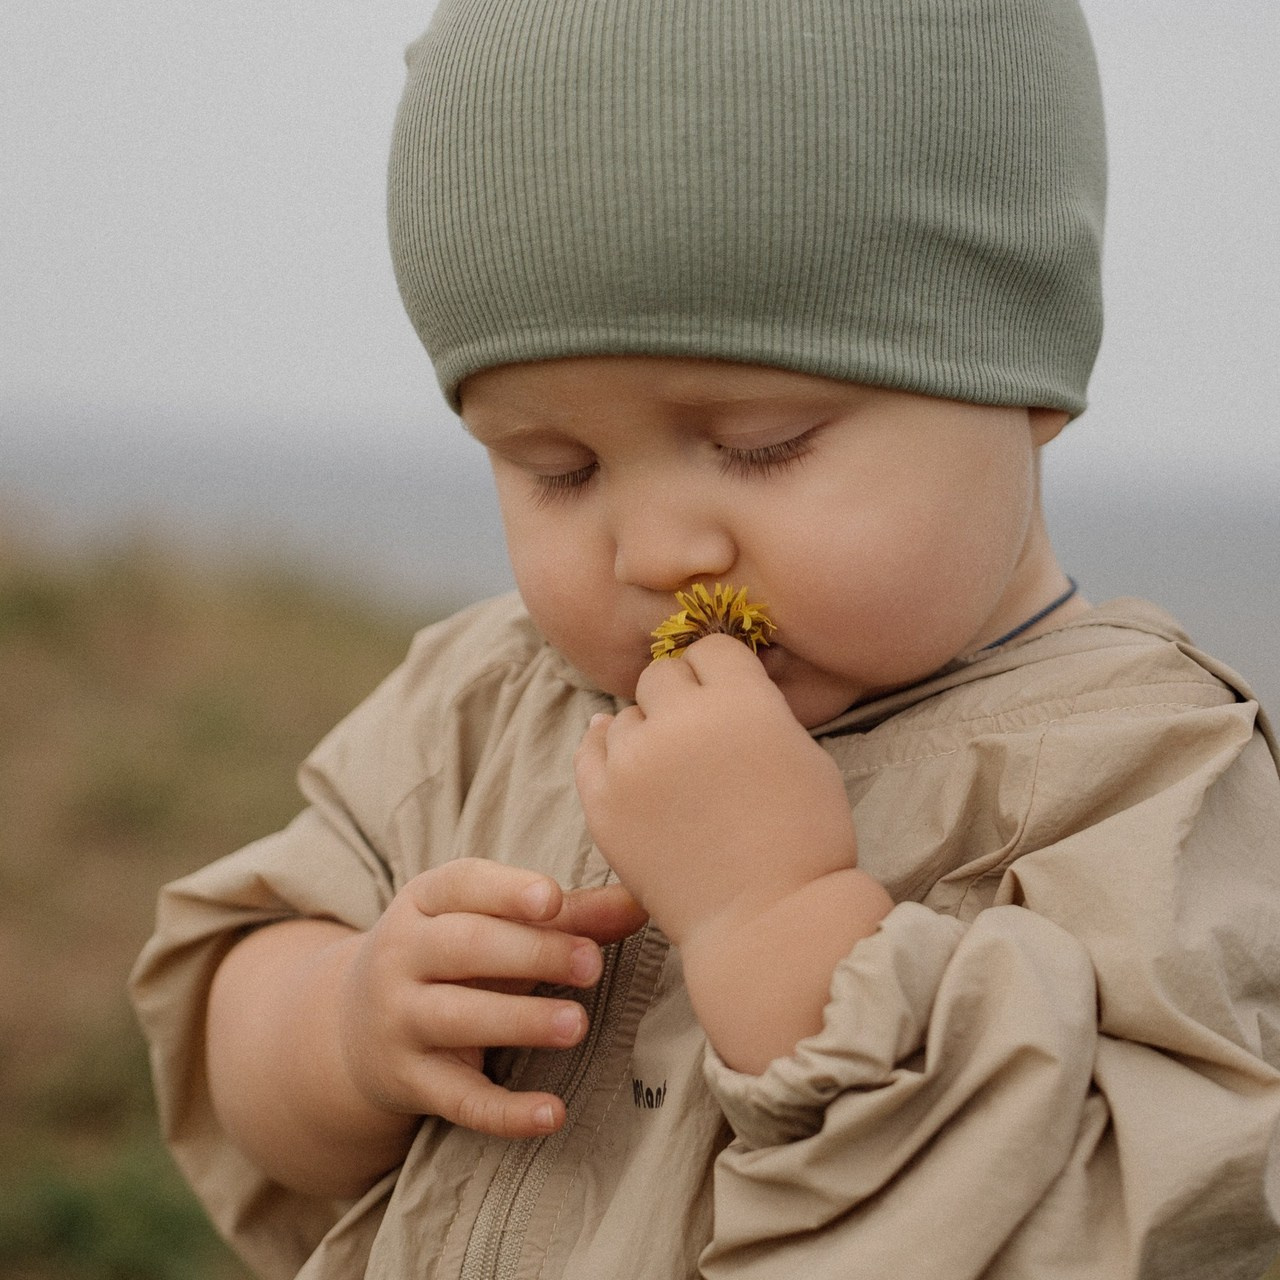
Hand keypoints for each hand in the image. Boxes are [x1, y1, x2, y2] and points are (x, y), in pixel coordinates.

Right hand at [339, 858, 645, 1138]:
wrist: (352, 1027)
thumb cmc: (453, 957)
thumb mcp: (491, 922)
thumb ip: (567, 914)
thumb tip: (641, 902)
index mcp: (425, 901)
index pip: (463, 885)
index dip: (508, 890)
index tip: (553, 899)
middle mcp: (402, 955)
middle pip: (466, 947)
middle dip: (531, 954)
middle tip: (591, 965)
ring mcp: (399, 1020)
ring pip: (458, 1018)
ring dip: (520, 1021)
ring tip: (578, 1024)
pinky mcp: (408, 1082)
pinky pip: (458, 1100)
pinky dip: (505, 1112)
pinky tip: (553, 1114)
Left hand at [574, 635, 858, 947]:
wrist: (770, 923)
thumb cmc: (805, 840)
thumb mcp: (806, 753)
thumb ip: (758, 709)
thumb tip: (720, 685)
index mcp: (741, 702)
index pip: (712, 649)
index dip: (722, 672)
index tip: (728, 695)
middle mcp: (680, 721)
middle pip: (661, 675)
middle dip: (681, 696)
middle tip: (700, 735)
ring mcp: (634, 763)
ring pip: (625, 716)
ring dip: (647, 732)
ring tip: (674, 773)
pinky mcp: (603, 803)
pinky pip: (589, 752)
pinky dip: (607, 751)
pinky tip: (625, 759)